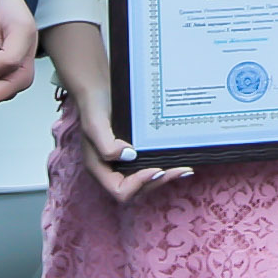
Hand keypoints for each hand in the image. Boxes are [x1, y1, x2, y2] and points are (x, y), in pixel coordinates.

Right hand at [67, 84, 194, 202]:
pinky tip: (176, 156)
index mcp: (99, 168)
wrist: (96, 87)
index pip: (120, 190)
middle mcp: (111, 169)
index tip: (156, 169)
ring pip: (144, 180)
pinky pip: (147, 164)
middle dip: (158, 182)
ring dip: (164, 177)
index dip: (139, 184)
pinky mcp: (132, 151)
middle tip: (181, 170)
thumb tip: (129, 156)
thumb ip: (106, 144)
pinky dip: (162, 164)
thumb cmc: (93, 106)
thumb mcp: (95, 124)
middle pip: (136, 190)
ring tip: (184, 168)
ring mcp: (122, 161)